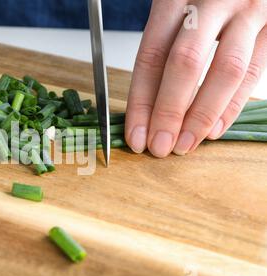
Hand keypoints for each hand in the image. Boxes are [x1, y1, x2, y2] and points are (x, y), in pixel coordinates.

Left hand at [125, 0, 266, 156]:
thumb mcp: (172, 6)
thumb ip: (161, 46)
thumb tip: (147, 107)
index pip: (151, 56)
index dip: (141, 102)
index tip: (135, 135)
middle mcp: (212, 1)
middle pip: (185, 63)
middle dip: (169, 113)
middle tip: (159, 147)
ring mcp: (247, 12)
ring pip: (226, 70)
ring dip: (202, 116)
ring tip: (184, 144)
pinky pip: (254, 70)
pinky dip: (232, 105)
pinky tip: (213, 129)